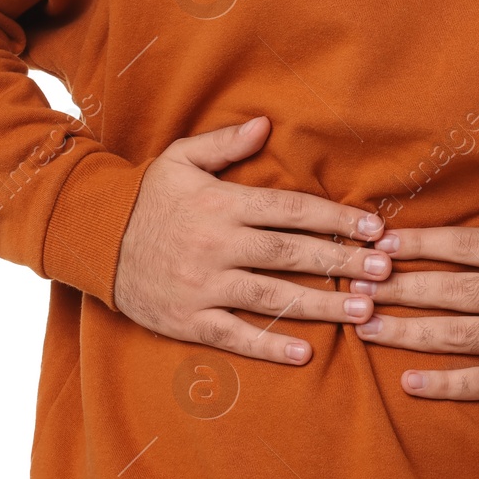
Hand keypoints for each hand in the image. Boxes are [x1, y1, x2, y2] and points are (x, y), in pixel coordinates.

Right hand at [113, 115, 391, 363]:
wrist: (93, 239)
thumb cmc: (147, 196)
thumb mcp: (181, 159)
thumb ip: (225, 144)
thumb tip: (267, 124)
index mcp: (222, 203)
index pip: (290, 210)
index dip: (335, 219)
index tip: (373, 227)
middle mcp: (217, 244)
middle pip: (290, 254)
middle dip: (341, 261)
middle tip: (385, 270)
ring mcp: (203, 285)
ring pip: (271, 296)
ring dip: (320, 304)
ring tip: (363, 309)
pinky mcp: (189, 319)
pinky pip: (235, 335)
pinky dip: (270, 346)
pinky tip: (305, 353)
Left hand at [346, 179, 478, 406]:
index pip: (466, 244)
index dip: (420, 242)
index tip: (383, 240)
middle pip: (449, 289)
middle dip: (397, 285)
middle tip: (354, 284)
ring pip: (455, 334)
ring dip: (405, 331)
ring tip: (364, 326)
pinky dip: (443, 383)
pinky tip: (410, 381)